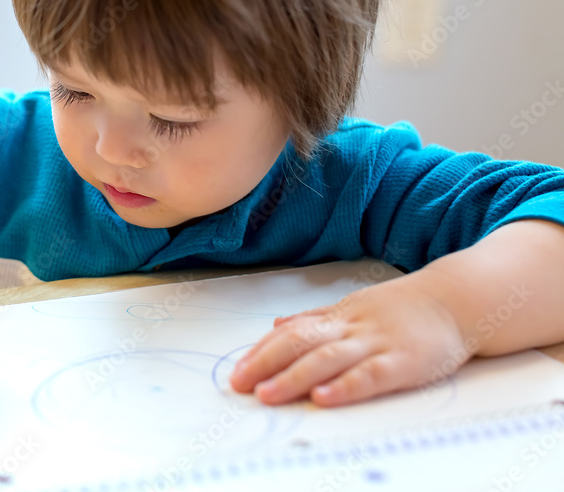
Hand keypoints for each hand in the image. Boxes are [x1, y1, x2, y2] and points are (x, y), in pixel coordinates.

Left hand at [229, 268, 468, 406]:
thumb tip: (277, 324)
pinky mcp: (403, 361)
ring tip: (267, 394)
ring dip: (294, 377)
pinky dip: (345, 386)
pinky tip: (323, 397)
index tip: (237, 370)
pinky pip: (370, 375)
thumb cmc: (405, 308)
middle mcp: (352, 327)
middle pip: (301, 343)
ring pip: (328, 358)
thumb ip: (316, 318)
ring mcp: (377, 343)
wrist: (459, 299)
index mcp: (339, 316)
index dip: (262, 351)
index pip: (292, 332)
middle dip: (266, 363)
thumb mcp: (355, 306)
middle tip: (239, 383)